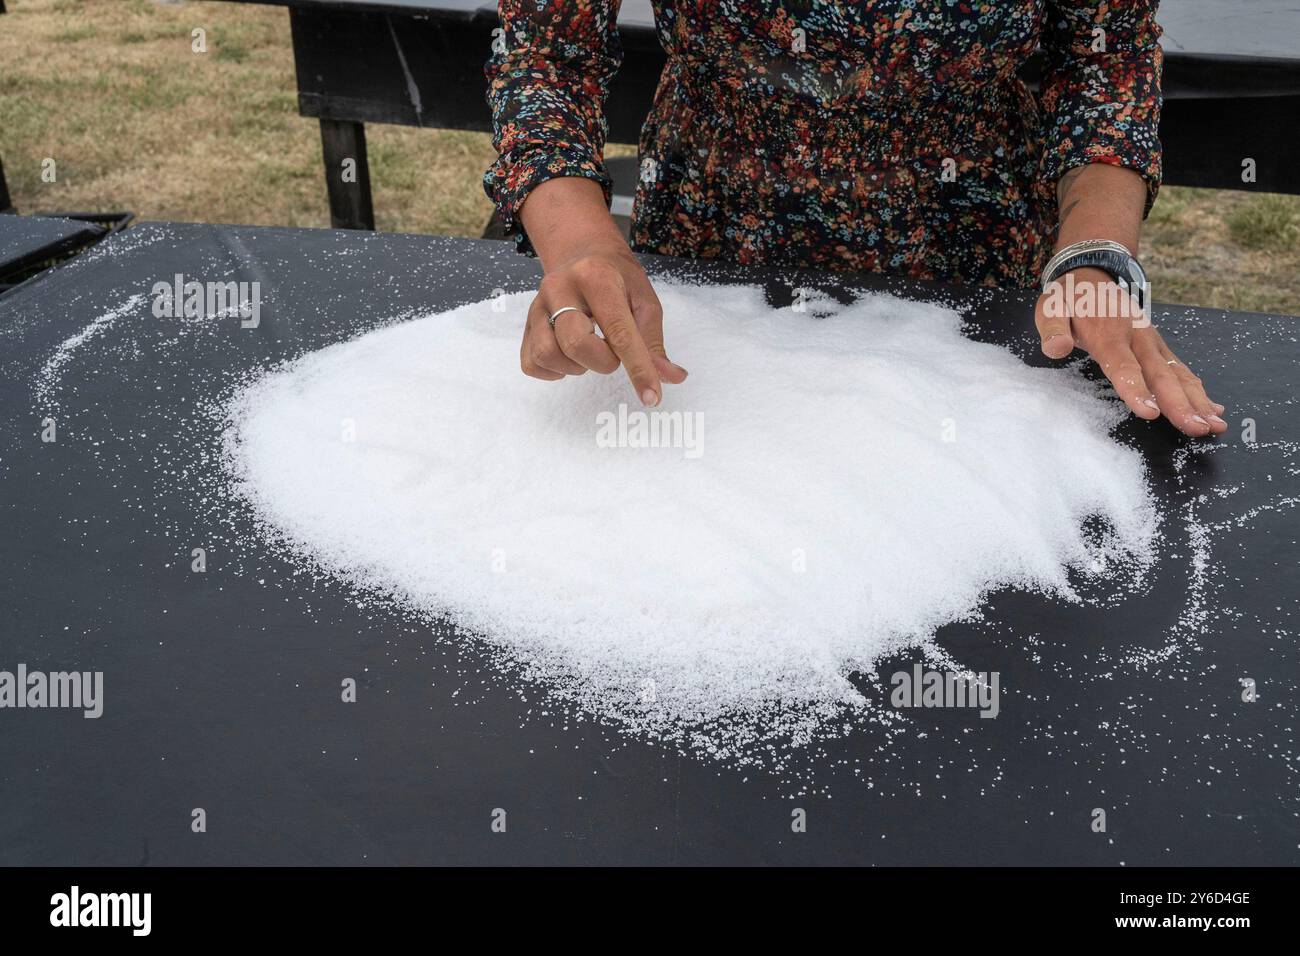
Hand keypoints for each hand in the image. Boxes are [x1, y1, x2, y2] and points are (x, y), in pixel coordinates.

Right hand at [522, 243, 686, 404]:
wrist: (581, 253)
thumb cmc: (617, 279)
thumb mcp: (644, 300)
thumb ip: (654, 341)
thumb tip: (671, 378)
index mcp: (596, 277)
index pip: (618, 331)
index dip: (638, 368)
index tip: (652, 397)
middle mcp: (560, 287)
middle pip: (575, 343)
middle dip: (602, 362)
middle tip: (613, 352)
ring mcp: (537, 306)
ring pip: (547, 354)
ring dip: (576, 366)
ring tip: (590, 351)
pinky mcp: (526, 324)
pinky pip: (531, 363)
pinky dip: (554, 371)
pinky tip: (570, 358)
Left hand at [1034, 268, 1226, 436]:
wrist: (1090, 274)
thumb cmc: (1069, 299)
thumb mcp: (1051, 309)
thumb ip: (1053, 330)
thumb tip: (1057, 348)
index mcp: (1109, 333)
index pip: (1124, 365)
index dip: (1137, 389)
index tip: (1151, 413)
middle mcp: (1137, 338)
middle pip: (1160, 374)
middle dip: (1180, 404)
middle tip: (1197, 428)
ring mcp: (1152, 342)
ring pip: (1177, 374)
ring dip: (1198, 401)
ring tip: (1215, 425)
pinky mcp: (1158, 347)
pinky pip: (1180, 369)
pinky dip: (1197, 389)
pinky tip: (1213, 409)